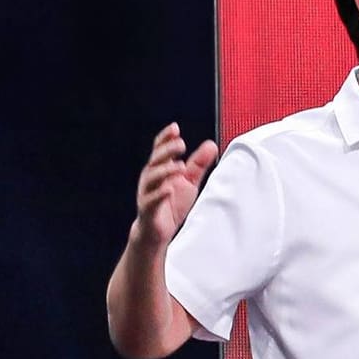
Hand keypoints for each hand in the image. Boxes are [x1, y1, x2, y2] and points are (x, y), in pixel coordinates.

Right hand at [134, 122, 218, 246]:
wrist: (157, 230)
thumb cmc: (171, 203)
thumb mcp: (189, 181)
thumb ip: (198, 164)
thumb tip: (211, 144)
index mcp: (160, 169)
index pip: (160, 149)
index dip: (165, 138)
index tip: (175, 128)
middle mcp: (151, 178)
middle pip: (155, 160)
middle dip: (166, 151)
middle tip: (181, 144)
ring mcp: (147, 193)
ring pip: (152, 178)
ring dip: (165, 171)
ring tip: (180, 166)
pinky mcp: (148, 209)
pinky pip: (151, 200)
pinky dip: (159, 194)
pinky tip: (168, 189)